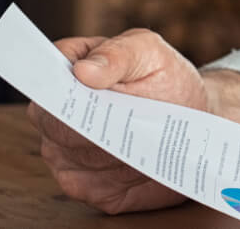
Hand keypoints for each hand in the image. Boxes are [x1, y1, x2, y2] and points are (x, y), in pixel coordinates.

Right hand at [27, 29, 239, 213]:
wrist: (193, 121)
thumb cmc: (167, 79)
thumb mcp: (150, 53)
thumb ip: (118, 54)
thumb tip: (84, 70)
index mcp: (68, 70)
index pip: (46, 77)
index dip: (59, 84)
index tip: (84, 90)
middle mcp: (56, 113)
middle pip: (53, 122)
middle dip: (87, 121)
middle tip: (126, 117)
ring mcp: (64, 151)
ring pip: (69, 156)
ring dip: (105, 150)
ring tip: (140, 138)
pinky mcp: (83, 184)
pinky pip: (86, 186)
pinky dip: (115, 177)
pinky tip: (140, 163)